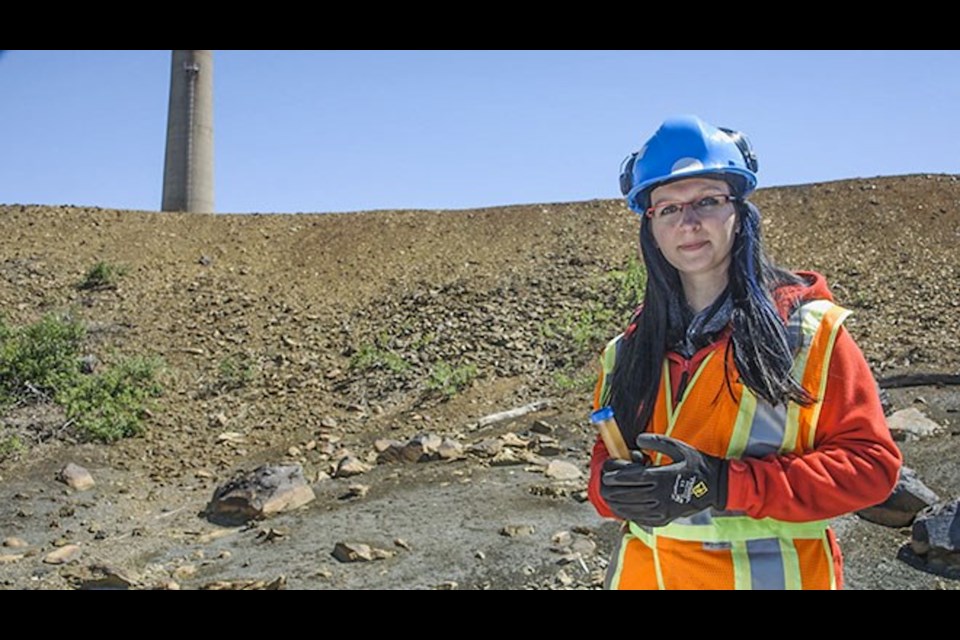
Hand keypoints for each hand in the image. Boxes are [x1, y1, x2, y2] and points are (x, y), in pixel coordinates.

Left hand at [600, 434, 727, 526]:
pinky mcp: (664, 519)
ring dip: (616, 501)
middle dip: (610, 488)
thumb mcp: (679, 448)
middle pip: (626, 494)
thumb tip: (637, 440)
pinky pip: (640, 519)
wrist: (716, 487)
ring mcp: (662, 510)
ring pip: (630, 508)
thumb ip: (657, 442)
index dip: (615, 475)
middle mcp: (660, 496)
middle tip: (603, 482)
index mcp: (662, 477)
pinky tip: (621, 507)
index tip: (606, 472)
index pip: (630, 478)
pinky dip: (627, 513)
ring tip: (608, 494)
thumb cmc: (697, 464)